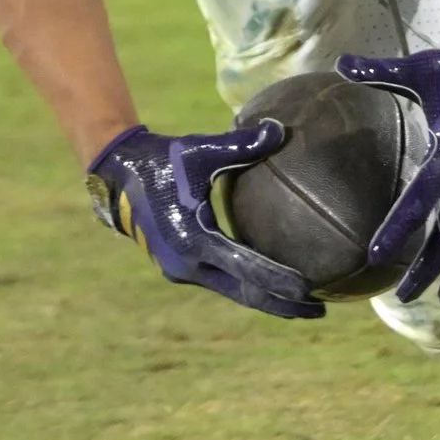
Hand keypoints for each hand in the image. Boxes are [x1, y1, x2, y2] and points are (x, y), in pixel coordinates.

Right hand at [86, 122, 325, 318]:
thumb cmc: (163, 159)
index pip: (247, 268)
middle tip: (320, 310)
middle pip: (245, 293)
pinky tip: (271, 283)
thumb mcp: (200, 150)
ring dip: (267, 299)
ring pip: (233, 291)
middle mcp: (188, 264)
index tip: (310, 290)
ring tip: (303, 304)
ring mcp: (182, 270)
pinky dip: (248, 286)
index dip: (279, 281)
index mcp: (194, 240)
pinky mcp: (180, 268)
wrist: (119, 174)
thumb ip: (241, 144)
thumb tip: (279, 130)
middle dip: (283, 305)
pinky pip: (222, 282)